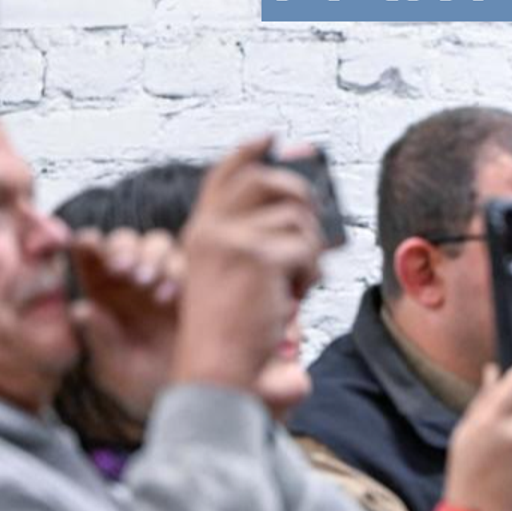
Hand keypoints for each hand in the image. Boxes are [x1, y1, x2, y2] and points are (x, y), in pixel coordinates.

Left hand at [70, 227, 182, 417]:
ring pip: (158, 245)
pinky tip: (172, 296)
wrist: (182, 401)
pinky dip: (180, 272)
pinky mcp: (194, 287)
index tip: (87, 244)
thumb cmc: (139, 386)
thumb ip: (99, 339)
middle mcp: (131, 279)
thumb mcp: (115, 369)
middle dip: (125, 249)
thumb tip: (80, 310)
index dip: (88, 243)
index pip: (91, 252)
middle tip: (125, 271)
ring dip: (153, 259)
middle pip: (127, 241)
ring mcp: (164, 279)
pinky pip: (189, 265)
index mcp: (102, 290)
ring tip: (151, 288)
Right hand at [174, 139, 325, 394]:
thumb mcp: (237, 275)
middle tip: (310, 234)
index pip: (225, 176)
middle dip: (302, 202)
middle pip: (270, 183)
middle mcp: (212, 230)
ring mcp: (233, 240)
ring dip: (308, 251)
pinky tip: (292, 298)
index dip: (249, 153)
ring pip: (298, 218)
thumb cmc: (232, 336)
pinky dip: (310, 276)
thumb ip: (258, 237)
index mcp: (201, 234)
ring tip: (292, 284)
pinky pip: (308, 250)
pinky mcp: (258, 257)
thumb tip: (303, 198)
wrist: (216, 372)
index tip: (270, 137)